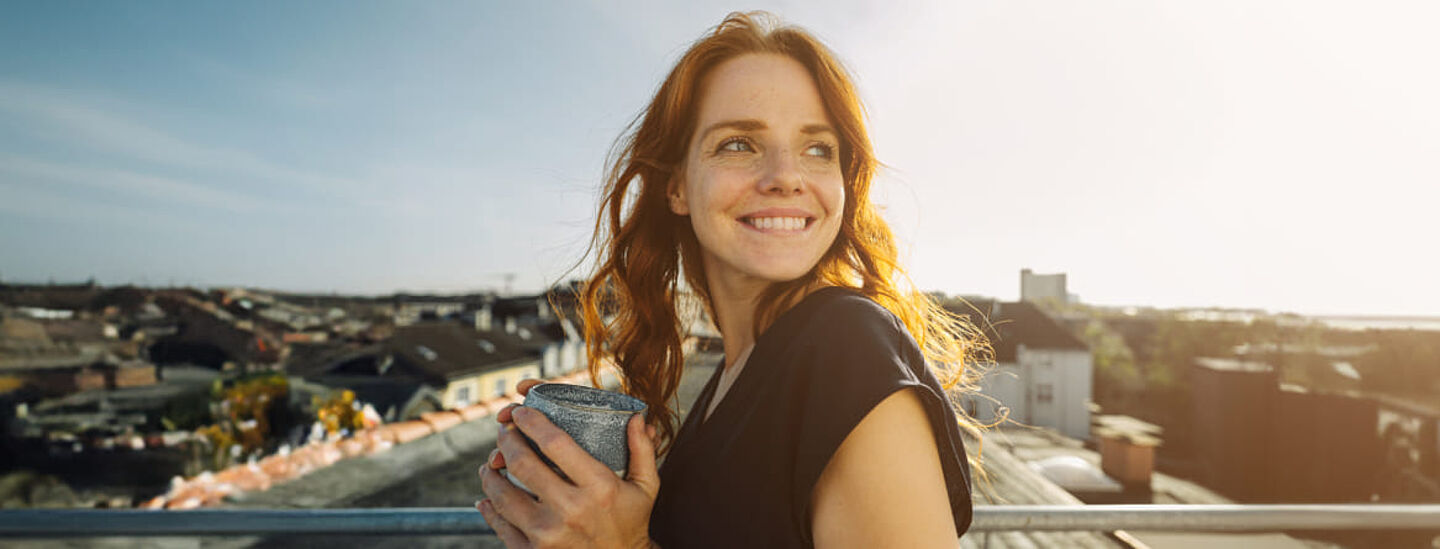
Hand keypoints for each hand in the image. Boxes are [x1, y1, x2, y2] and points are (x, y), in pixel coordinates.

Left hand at [478, 381, 660, 548]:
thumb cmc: (631, 524)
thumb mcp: (645, 487)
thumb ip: (642, 450)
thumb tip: (636, 417)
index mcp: (599, 487)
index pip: (556, 444)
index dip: (532, 422)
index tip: (522, 411)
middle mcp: (571, 510)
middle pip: (523, 464)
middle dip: (507, 440)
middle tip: (504, 431)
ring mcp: (549, 534)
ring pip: (503, 495)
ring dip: (490, 473)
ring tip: (492, 463)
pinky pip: (501, 526)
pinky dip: (489, 509)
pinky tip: (487, 497)